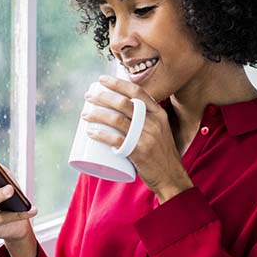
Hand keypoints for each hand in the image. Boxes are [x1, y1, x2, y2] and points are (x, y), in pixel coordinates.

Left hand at [81, 75, 193, 200]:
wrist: (171, 176)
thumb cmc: (161, 154)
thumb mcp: (160, 130)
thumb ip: (145, 120)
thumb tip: (120, 110)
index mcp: (159, 114)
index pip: (137, 92)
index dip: (118, 83)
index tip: (102, 80)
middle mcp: (154, 122)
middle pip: (123, 103)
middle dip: (102, 97)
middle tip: (88, 97)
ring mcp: (146, 137)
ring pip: (116, 119)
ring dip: (97, 114)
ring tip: (85, 114)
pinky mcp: (138, 151)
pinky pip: (115, 140)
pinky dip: (100, 135)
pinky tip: (90, 132)